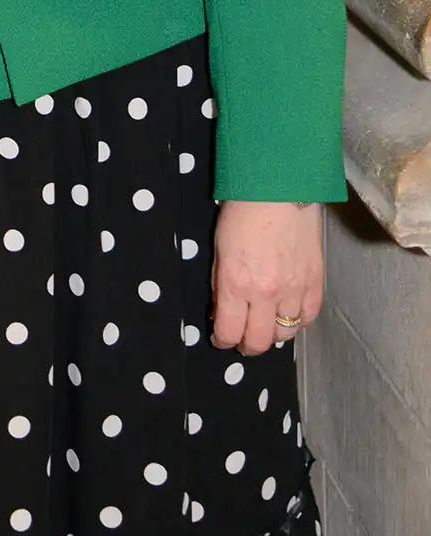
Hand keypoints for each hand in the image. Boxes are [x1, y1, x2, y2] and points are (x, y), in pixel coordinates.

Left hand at [211, 200, 323, 355]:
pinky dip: (297, 321)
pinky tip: (288, 314)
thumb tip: (221, 312)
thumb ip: (220, 284)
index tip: (222, 339)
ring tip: (266, 325)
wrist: (280, 189)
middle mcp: (265, 294)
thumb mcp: (219, 249)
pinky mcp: (316, 283)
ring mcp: (294, 291)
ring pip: (285, 335)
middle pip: (258, 342)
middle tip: (243, 340)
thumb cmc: (242, 212)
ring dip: (273, 334)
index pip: (229, 332)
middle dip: (247, 346)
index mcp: (235, 283)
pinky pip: (308, 318)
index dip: (223, 341)